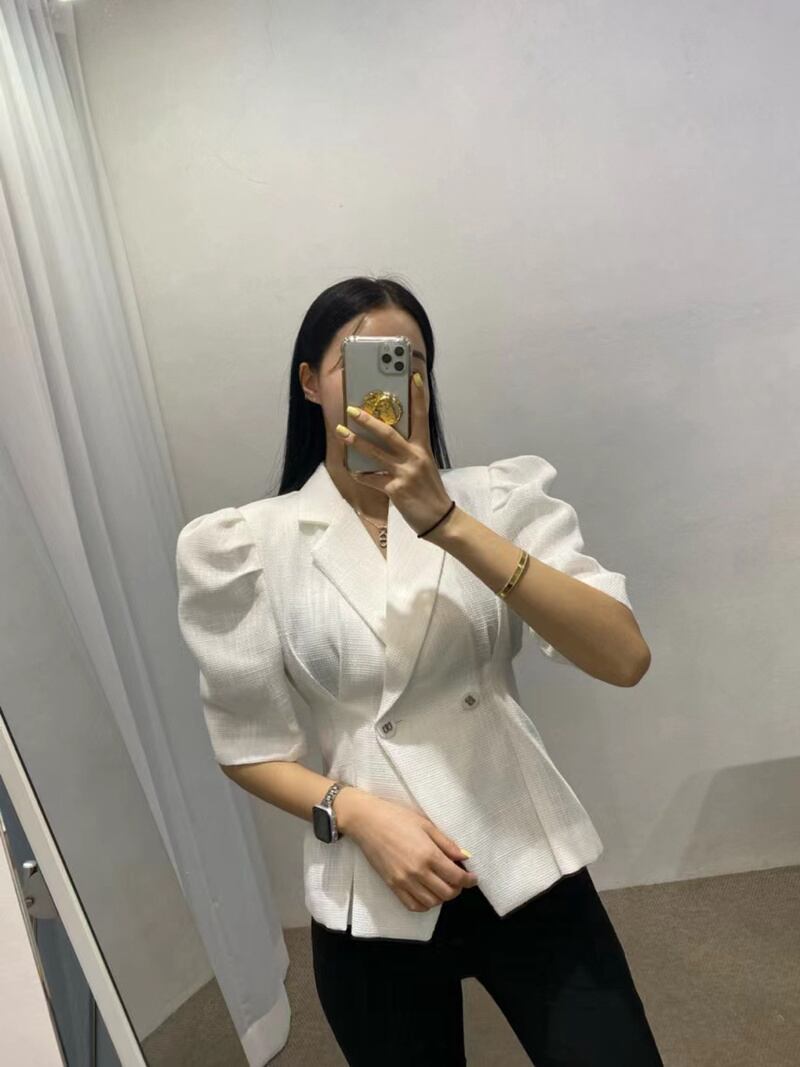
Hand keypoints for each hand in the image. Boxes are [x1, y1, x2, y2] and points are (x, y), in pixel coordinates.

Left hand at [336, 372, 453, 536]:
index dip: (418, 395)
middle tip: (352, 409)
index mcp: (423, 449)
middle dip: (368, 420)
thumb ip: (410, 453)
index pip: (422, 416)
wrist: (440, 519)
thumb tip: (387, 442)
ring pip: (375, 453)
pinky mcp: (396, 489)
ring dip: (355, 441)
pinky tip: (352, 470)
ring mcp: (405, 473)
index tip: (413, 376)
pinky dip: (361, 475)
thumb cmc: (430, 492)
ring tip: (340, 432)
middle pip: (389, 432)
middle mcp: (415, 457)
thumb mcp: (425, 467)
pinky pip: (372, 479)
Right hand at [340, 792, 478, 911]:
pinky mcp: (392, 886)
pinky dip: (424, 904)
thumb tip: (464, 857)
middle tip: (459, 880)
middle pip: (446, 893)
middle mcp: (417, 872)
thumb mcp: (426, 824)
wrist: (366, 821)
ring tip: (443, 886)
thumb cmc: (397, 816)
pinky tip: (428, 894)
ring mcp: (403, 881)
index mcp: (428, 854)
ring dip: (442, 898)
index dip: (469, 880)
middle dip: (458, 889)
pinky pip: (412, 905)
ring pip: (431, 903)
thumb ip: (446, 843)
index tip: (473, 878)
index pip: (456, 876)